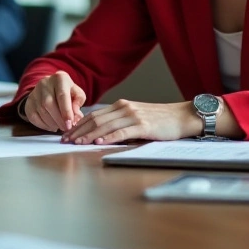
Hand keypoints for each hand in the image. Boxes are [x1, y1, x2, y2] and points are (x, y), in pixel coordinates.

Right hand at [20, 72, 87, 132]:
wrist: (51, 88)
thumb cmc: (67, 92)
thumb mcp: (77, 95)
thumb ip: (78, 105)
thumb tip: (75, 118)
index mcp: (60, 78)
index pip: (62, 95)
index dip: (66, 111)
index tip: (70, 124)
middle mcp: (44, 83)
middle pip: (49, 104)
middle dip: (58, 119)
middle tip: (66, 128)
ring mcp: (34, 92)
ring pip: (41, 111)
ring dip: (52, 123)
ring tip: (60, 126)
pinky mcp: (28, 102)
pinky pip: (33, 117)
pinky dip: (43, 125)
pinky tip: (51, 126)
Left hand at [61, 99, 199, 144]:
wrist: (182, 116)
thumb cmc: (160, 120)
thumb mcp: (136, 117)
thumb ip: (120, 122)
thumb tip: (100, 134)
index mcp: (121, 105)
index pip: (93, 115)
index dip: (78, 125)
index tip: (67, 134)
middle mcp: (124, 108)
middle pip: (95, 120)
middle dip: (78, 131)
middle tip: (65, 140)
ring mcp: (133, 116)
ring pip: (105, 125)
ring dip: (89, 135)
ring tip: (77, 143)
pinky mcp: (143, 126)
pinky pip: (121, 132)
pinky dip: (108, 138)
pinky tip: (98, 143)